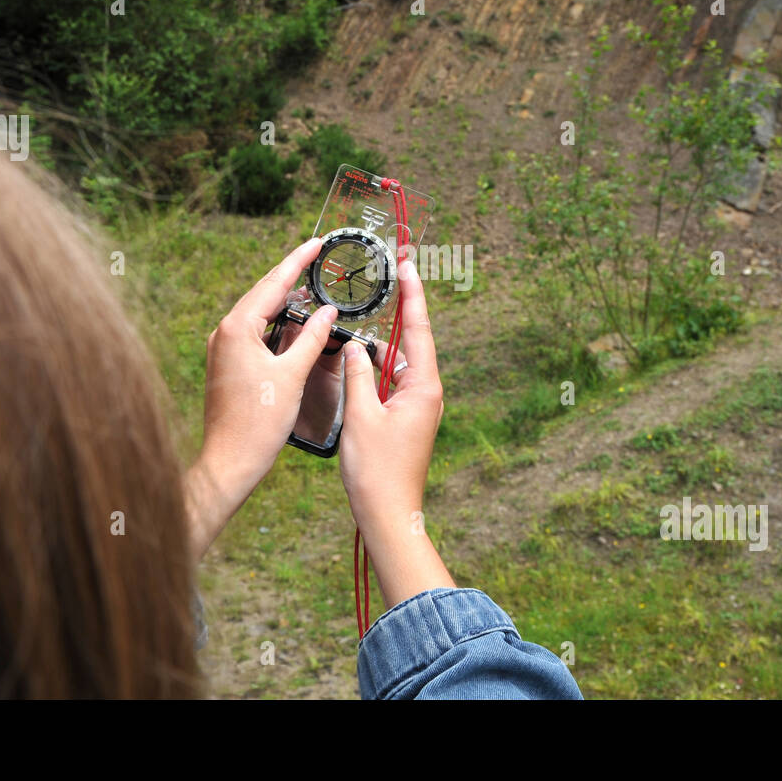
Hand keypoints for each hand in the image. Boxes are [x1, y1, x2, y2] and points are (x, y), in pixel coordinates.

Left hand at [187, 238, 338, 559]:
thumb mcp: (292, 376)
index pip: (272, 284)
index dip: (297, 261)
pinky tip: (291, 322)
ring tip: (309, 284)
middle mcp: (223, 333)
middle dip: (290, 275)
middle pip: (261, 293)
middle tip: (316, 256)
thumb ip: (310, 338)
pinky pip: (252, 332)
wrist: (229, 461)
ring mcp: (221, 349)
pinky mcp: (225, 365)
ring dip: (282, 299)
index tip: (317, 243)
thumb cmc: (258, 422)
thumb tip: (327, 312)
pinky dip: (273, 322)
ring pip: (256, 313)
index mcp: (237, 329)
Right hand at [339, 259, 453, 607]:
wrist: (389, 516)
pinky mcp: (406, 421)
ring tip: (362, 319)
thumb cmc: (376, 471)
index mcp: (423, 388)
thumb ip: (357, 375)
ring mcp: (417, 408)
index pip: (419, 329)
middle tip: (388, 277)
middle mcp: (426, 394)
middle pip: (410, 344)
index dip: (413, 295)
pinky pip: (391, 384)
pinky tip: (357, 361)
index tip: (409, 264)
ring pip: (397, 366)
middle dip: (398, 313)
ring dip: (380, 347)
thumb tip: (355, 345)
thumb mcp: (361, 416)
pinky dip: (375, 370)